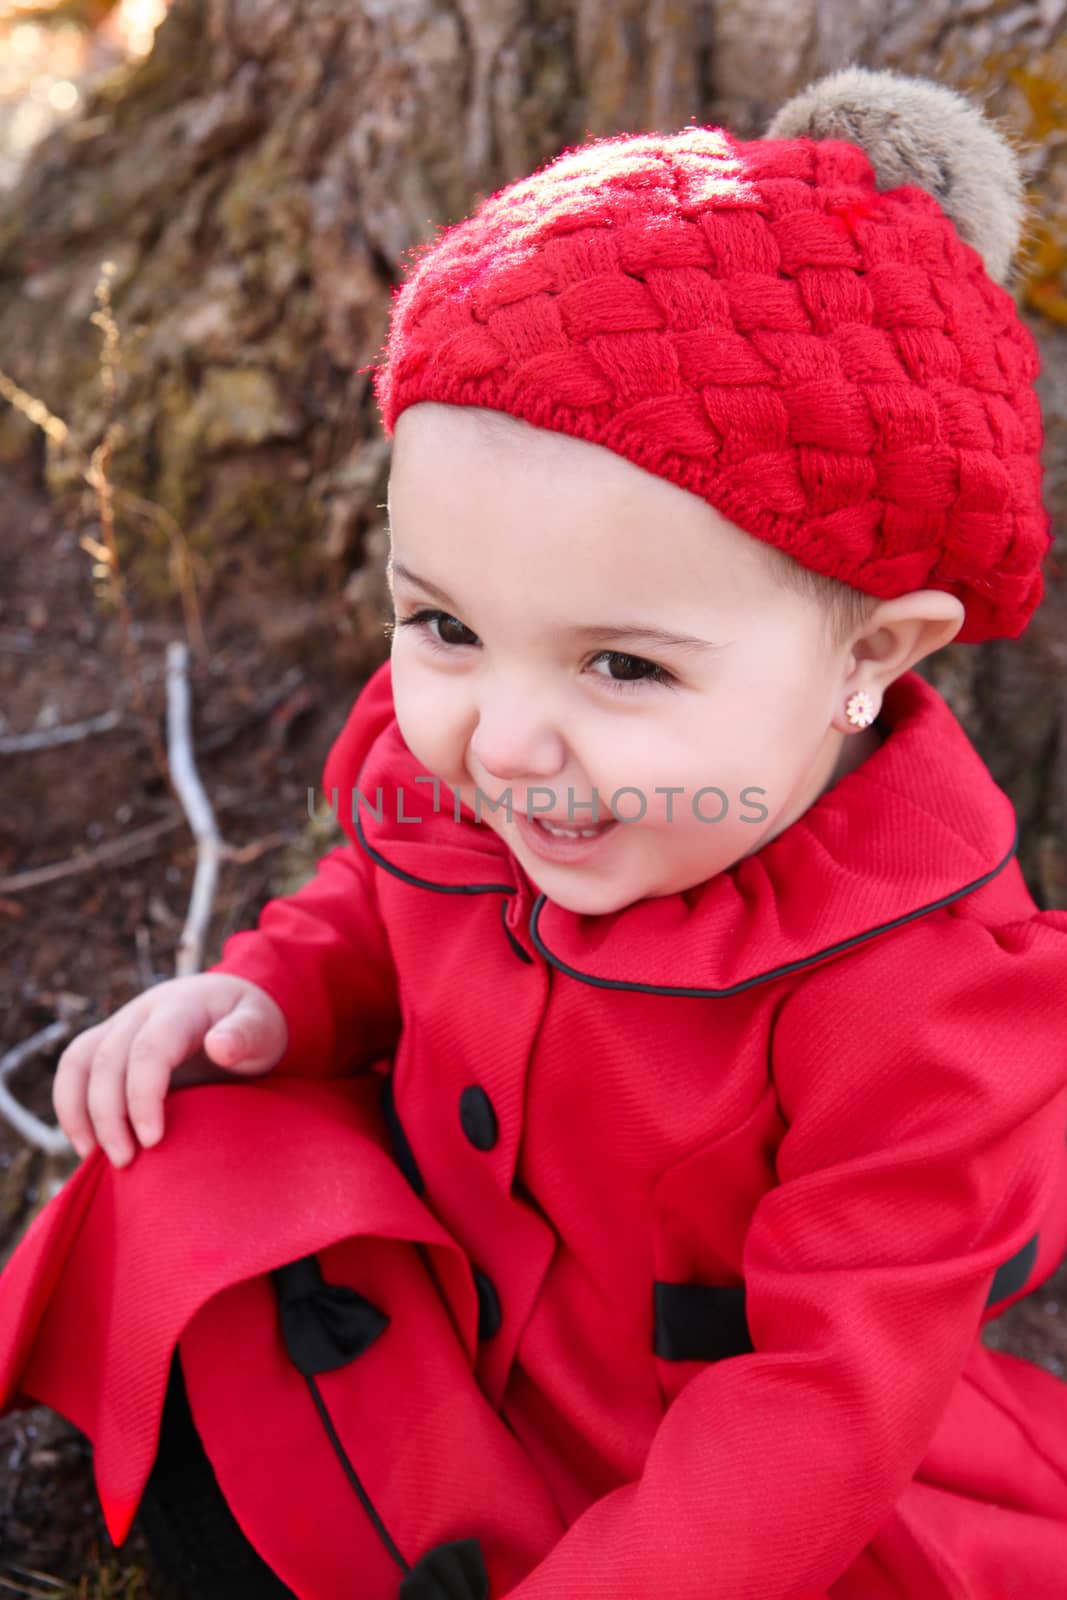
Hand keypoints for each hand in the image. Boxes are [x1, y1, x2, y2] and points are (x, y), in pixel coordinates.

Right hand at [52, 974, 287, 1167]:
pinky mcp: (108, 1043)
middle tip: (126, 1161)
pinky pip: (74, 1069)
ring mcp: (121, 1024)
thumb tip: (219, 1047)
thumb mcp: (264, 1027)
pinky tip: (87, 1145)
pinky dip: (70, 1107)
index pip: (149, 1048)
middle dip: (109, 1114)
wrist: (235, 1010)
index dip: (143, 1095)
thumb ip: (247, 1034)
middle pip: (108, 1059)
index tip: (153, 1140)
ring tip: (97, 1158)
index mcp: (183, 1006)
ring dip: (80, 1113)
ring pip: (79, 1062)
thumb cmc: (254, 1026)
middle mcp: (143, 1011)